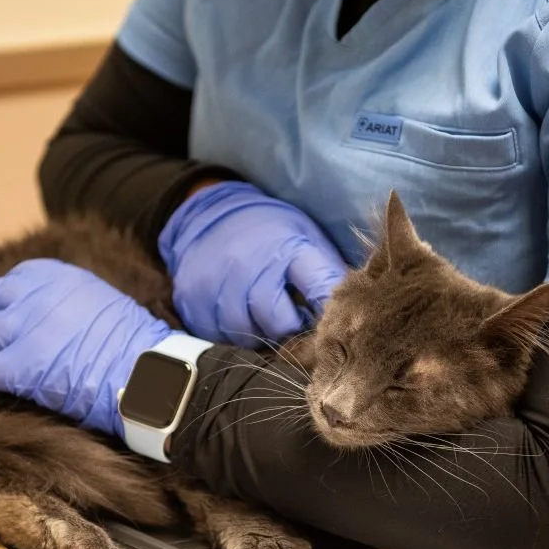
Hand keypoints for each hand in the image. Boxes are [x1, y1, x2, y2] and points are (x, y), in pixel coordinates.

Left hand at [0, 259, 170, 436]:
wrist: (145, 372)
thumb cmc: (131, 342)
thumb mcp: (98, 299)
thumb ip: (61, 298)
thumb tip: (26, 306)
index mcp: (57, 277)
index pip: (10, 280)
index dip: (3, 301)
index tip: (5, 316)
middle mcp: (34, 297)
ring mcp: (23, 331)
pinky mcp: (17, 368)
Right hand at [158, 180, 348, 345]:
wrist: (211, 213)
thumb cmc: (270, 231)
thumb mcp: (305, 238)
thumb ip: (326, 273)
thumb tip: (354, 311)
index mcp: (288, 248)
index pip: (319, 290)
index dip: (330, 314)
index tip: (331, 323)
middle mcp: (250, 266)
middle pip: (280, 323)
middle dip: (292, 329)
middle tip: (294, 322)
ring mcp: (218, 285)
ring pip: (249, 335)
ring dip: (262, 333)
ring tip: (265, 315)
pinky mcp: (195, 301)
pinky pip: (221, 335)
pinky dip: (235, 332)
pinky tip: (241, 314)